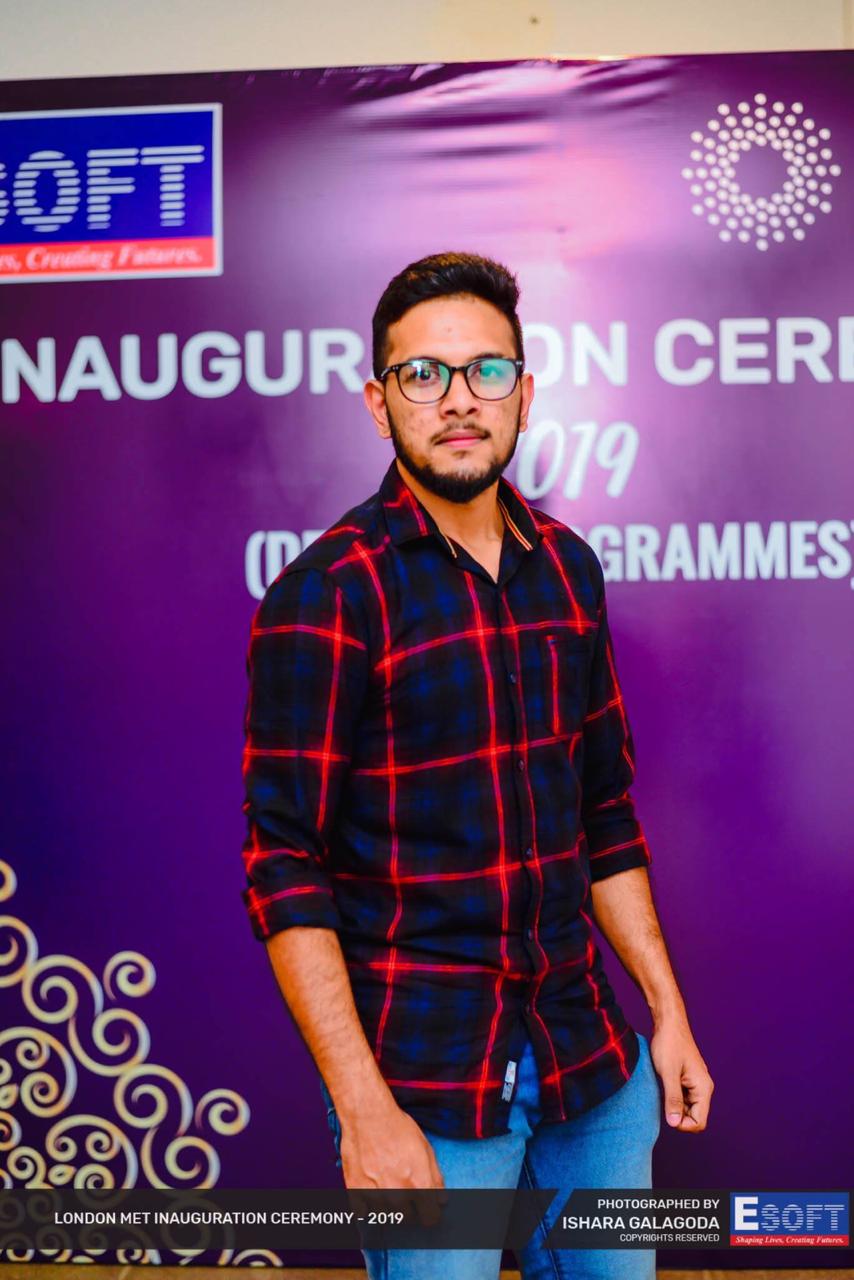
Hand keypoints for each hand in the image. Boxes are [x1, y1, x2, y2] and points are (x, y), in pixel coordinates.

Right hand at [339, 1095, 446, 1226]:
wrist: (367, 1115)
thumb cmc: (397, 1128)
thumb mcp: (426, 1148)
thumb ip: (435, 1178)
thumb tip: (441, 1200)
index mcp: (419, 1185)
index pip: (430, 1219)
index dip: (430, 1212)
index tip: (425, 1205)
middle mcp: (398, 1195)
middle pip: (408, 1219)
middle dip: (409, 1206)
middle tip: (402, 1186)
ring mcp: (375, 1196)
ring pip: (387, 1217)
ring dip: (388, 1205)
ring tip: (385, 1182)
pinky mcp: (356, 1192)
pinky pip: (365, 1212)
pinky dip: (367, 1204)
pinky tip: (370, 1186)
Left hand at [649, 1016, 713, 1131]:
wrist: (668, 1022)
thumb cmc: (669, 1044)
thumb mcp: (668, 1073)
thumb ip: (673, 1099)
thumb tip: (674, 1123)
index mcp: (703, 1088)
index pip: (699, 1122)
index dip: (682, 1125)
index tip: (667, 1114)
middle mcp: (703, 1088)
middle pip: (693, 1117)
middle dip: (677, 1115)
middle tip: (661, 1100)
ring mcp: (695, 1083)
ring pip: (686, 1107)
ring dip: (673, 1105)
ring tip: (661, 1090)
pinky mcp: (687, 1078)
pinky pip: (682, 1097)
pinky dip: (672, 1096)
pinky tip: (662, 1086)